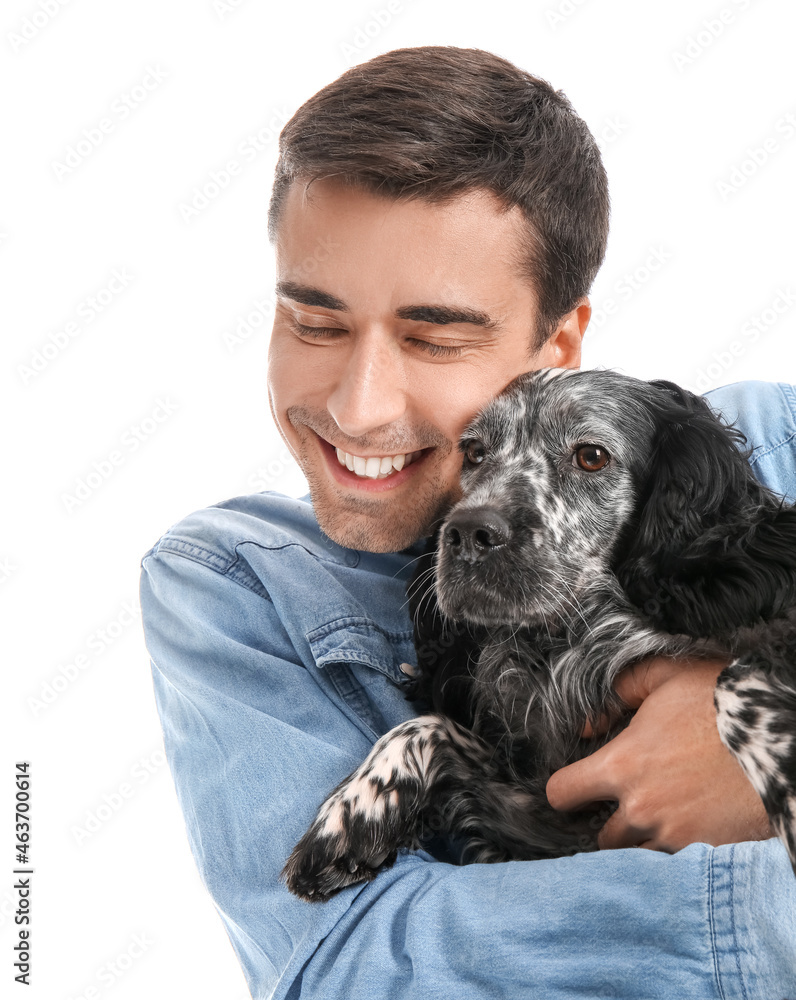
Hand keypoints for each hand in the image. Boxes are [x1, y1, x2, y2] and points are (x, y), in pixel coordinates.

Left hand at [545, 657, 772, 852]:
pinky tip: (690, 825)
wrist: (782, 737)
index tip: (579, 788)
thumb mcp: (663, 675)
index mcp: (621, 765)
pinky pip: (676, 864)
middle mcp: (641, 809)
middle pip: (602, 837)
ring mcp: (675, 837)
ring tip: (665, 814)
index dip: (566, 790)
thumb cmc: (719, 700)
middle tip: (634, 800)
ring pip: (640, 855)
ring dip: (646, 839)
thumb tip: (587, 725)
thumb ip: (616, 692)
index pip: (561, 794)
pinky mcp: (707, 853)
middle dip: (613, 821)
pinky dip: (678, 850)